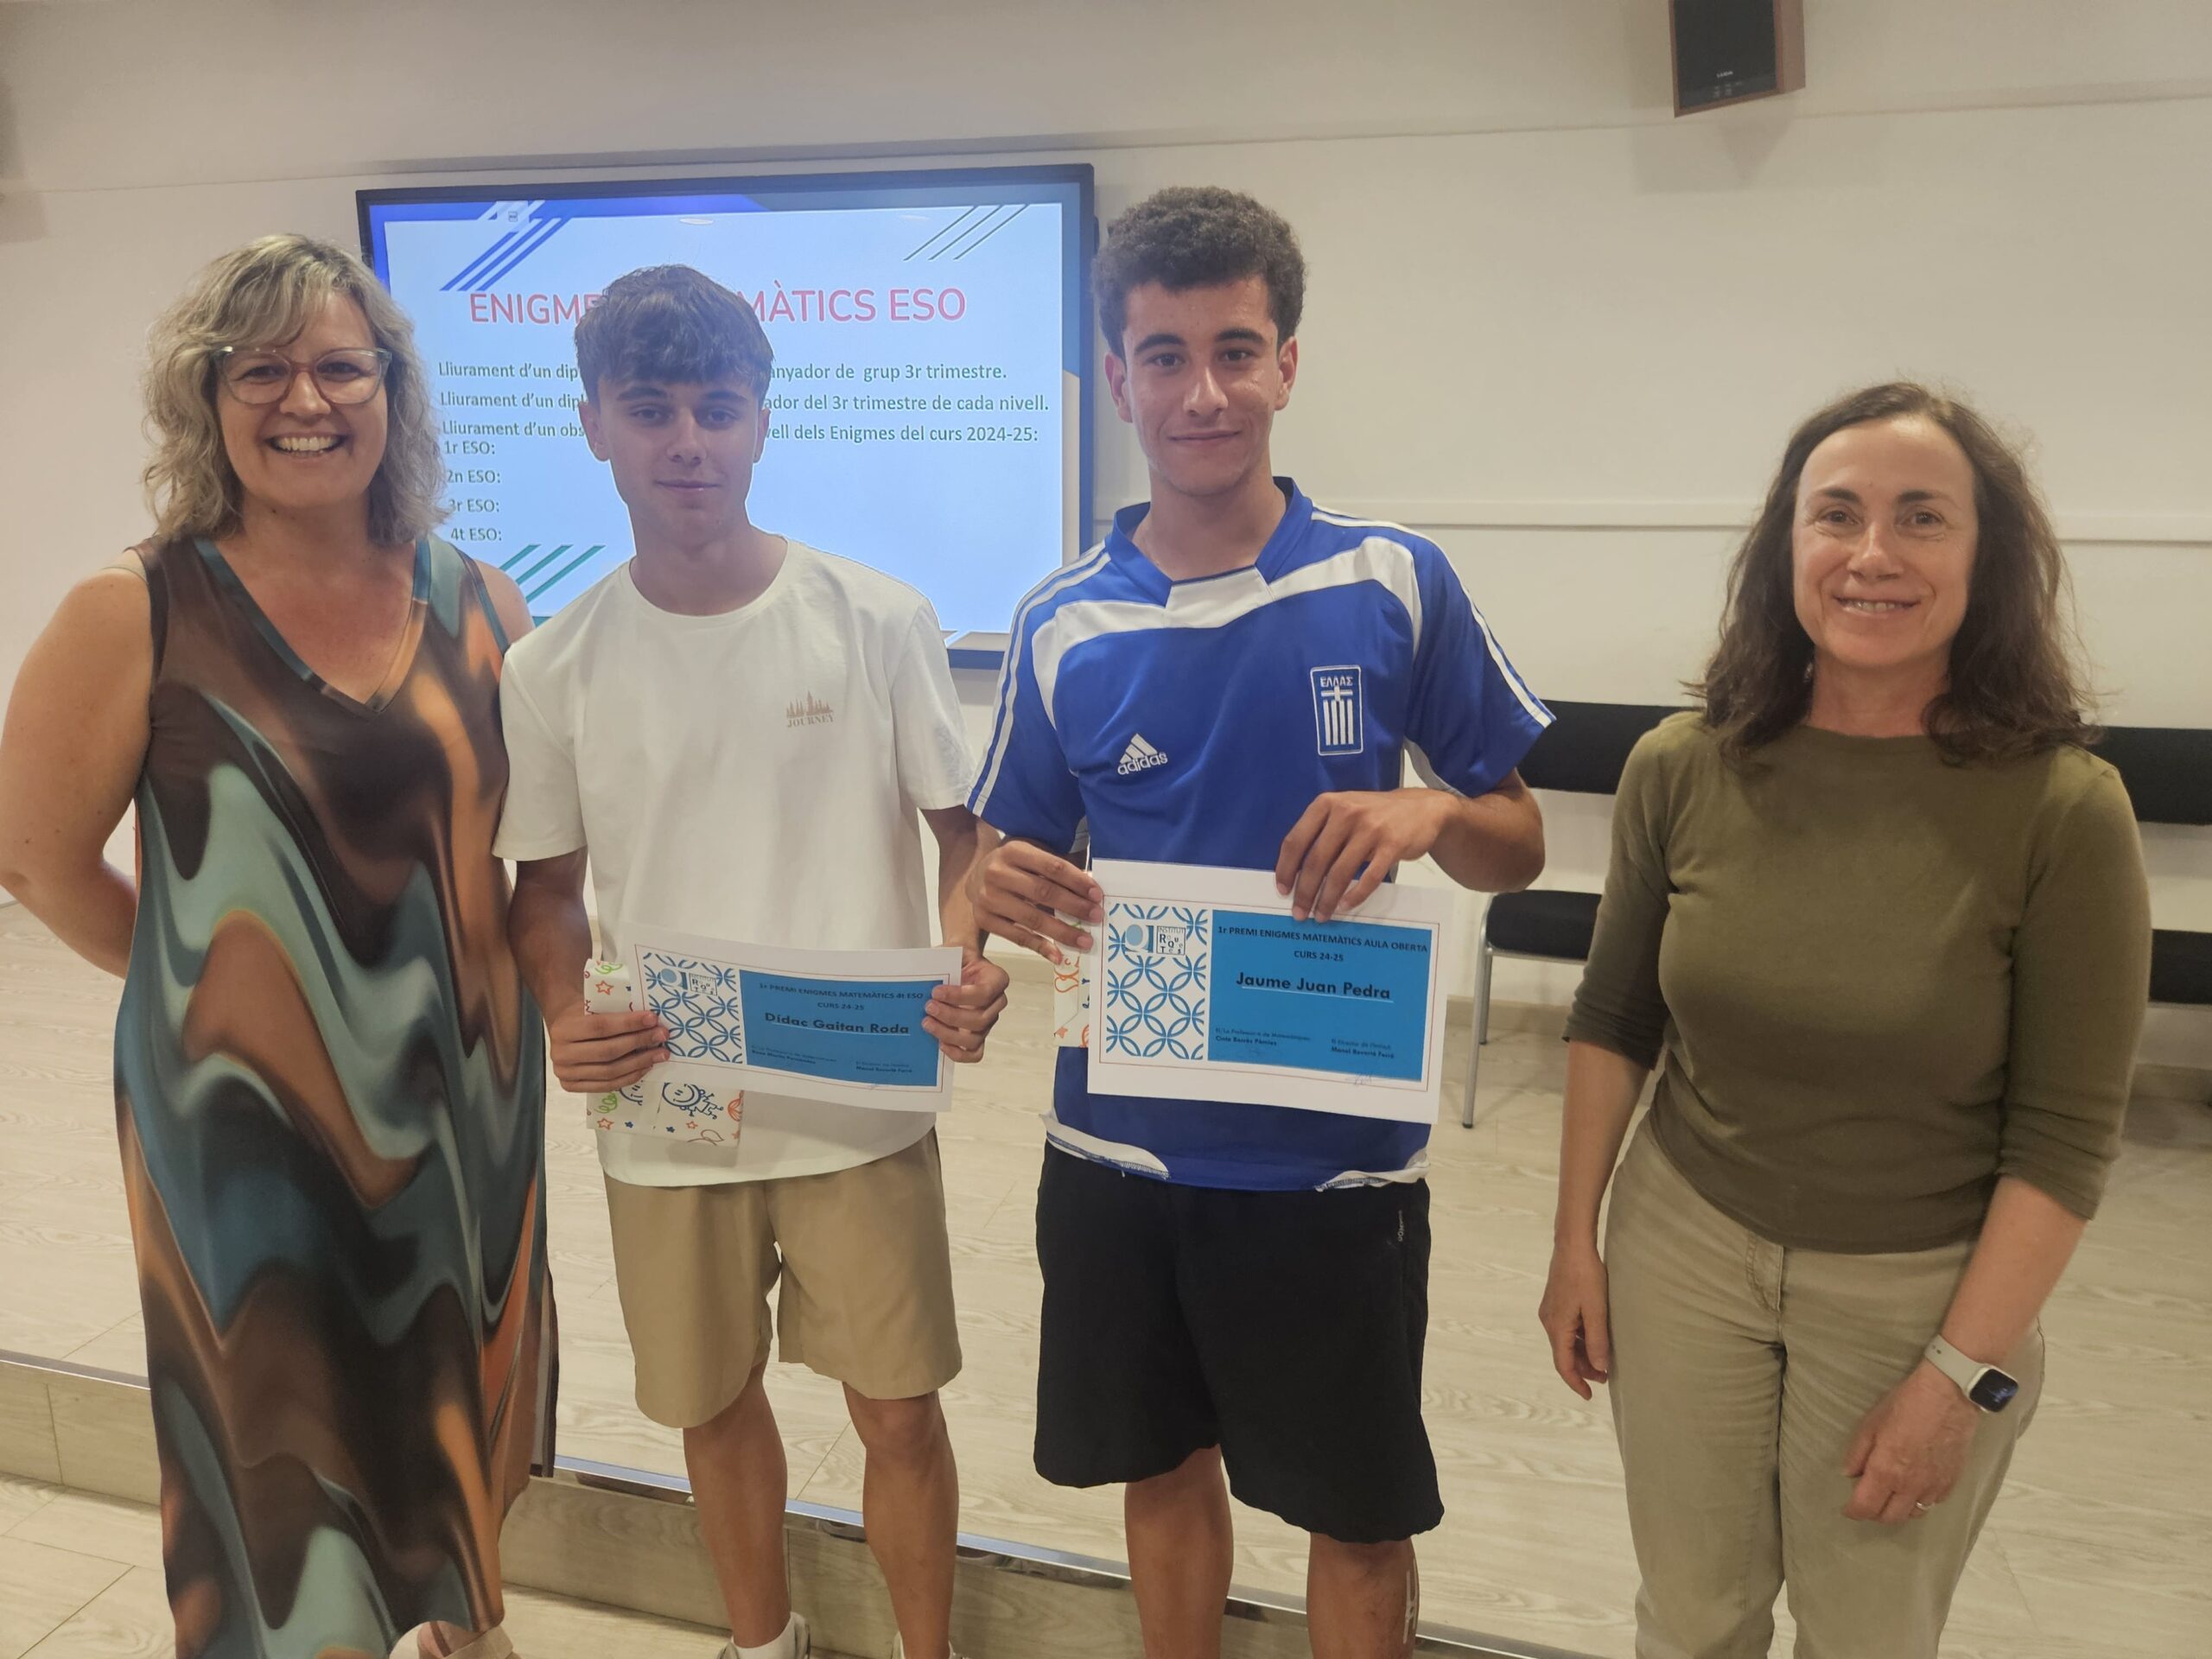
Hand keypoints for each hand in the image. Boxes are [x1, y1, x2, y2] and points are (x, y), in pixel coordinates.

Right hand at [546, 1000, 666, 1094]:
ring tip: (660, 1054)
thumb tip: (651, 1021)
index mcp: (564, 1029)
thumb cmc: (583, 1014)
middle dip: (639, 1043)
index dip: (628, 1023)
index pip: (600, 1027)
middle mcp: (561, 1054)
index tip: (653, 1019)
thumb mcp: (593, 1006)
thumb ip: (615, 1012)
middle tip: (662, 1036)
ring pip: (609, 1072)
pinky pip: (607, 1086)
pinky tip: (646, 1067)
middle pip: (607, 1052)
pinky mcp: (572, 1087)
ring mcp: (565, 1074)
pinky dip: (629, 1077)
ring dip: (639, 1063)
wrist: (564, 1030)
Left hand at [924, 943, 1011, 1062]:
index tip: (936, 991)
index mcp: (997, 979)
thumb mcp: (950, 951)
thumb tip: (921, 973)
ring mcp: (988, 1022)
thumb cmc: (955, 958)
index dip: (959, 996)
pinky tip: (940, 1044)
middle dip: (951, 1016)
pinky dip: (958, 1053)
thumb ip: (941, 960)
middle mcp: (997, 1003)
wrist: (958, 964)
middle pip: (980, 1019)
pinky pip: (974, 1053)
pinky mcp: (978, 1036)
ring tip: (927, 1024)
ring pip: (975, 1037)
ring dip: (949, 1033)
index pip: (984, 993)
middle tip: (928, 1008)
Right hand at [967, 838, 1102, 964]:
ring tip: (1085, 940)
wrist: (974, 876)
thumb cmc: (1014, 866)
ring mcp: (988, 898)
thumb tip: (1091, 894)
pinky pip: (1017, 937)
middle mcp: (997, 872)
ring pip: (1032, 918)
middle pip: (1043, 892)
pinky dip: (1040, 947)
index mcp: (1013, 851)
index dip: (1077, 882)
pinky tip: (1059, 955)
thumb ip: (1056, 871)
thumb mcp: (1031, 856)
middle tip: (1096, 917)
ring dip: (1062, 931)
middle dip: (1074, 906)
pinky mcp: (984, 920)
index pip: (1052, 867)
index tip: (1097, 895)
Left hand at [1275, 789, 1452, 920]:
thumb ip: (1321, 834)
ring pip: (1340, 872)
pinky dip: (1354, 896)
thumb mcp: (1343, 811)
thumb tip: (1296, 874)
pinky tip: (1344, 906)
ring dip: (1327, 899)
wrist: (1422, 808)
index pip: (1296, 841)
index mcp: (1327, 804)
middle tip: (1300, 913)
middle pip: (1316, 860)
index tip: (1282, 891)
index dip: (1286, 869)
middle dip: (1305, 891)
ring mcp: (1370, 828)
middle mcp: (1346, 813)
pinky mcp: (1392, 845)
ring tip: (1321, 915)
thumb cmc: (1374, 814)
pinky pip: (1369, 878)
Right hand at [1538, 1240, 1611, 1399]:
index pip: (1563, 1364)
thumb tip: (1599, 1368)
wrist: (1572, 1245)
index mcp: (1557, 1327)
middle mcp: (1549, 1321)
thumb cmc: (1586, 1276)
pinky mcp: (1556, 1301)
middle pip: (1564, 1354)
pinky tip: (1594, 1335)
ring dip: (1582, 1353)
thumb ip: (1597, 1340)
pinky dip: (1579, 1338)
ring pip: (1565, 1341)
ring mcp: (1550, 1311)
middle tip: (1605, 1375)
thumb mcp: (1596, 1311)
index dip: (1576, 1382)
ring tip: (1603, 1358)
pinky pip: (1566, 1328)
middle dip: (1583, 1368)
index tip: (1589, 1395)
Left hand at [1842, 1361, 1980, 1523]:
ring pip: (1914, 1514)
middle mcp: (1910, 1486)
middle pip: (1890, 1517)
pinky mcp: (1951, 1482)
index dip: (1853, 1512)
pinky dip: (1921, 1501)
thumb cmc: (1905, 1405)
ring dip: (1899, 1510)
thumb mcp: (1871, 1424)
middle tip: (1868, 1502)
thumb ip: (1857, 1453)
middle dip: (1875, 1514)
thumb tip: (1849, 1474)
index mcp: (1886, 1471)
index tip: (1848, 1509)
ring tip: (1891, 1496)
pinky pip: (1933, 1503)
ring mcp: (1933, 1487)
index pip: (1866, 1507)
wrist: (1948, 1397)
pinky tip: (1915, 1487)